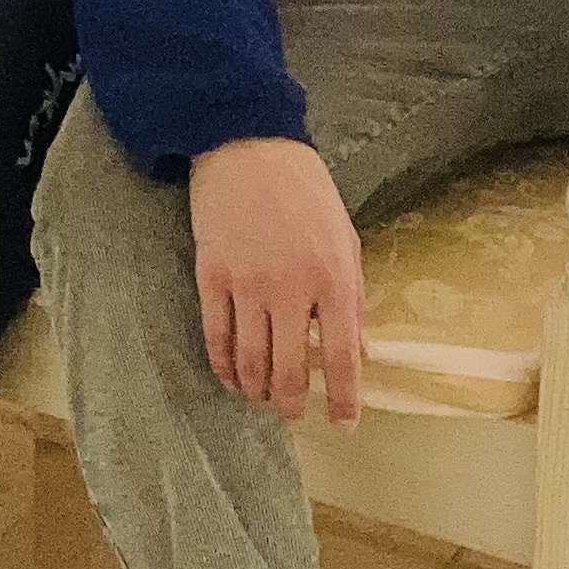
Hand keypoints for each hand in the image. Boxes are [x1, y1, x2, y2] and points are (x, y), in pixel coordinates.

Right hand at [186, 135, 364, 422]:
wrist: (247, 144)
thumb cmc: (305, 190)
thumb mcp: (345, 239)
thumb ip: (353, 296)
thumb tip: (358, 351)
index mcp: (333, 279)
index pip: (341, 357)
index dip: (344, 399)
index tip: (344, 424)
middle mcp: (291, 289)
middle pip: (290, 369)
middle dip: (293, 402)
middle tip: (294, 414)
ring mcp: (247, 284)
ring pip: (250, 360)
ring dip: (257, 390)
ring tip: (261, 398)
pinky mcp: (211, 275)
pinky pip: (215, 335)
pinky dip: (222, 364)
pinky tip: (229, 376)